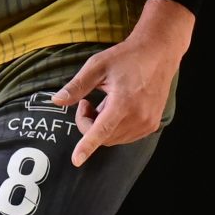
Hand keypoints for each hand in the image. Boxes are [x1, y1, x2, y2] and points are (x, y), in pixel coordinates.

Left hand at [51, 0, 193, 166]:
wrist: (158, 54)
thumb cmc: (126, 57)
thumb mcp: (96, 66)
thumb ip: (76, 86)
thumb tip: (56, 101)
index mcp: (123, 103)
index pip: (100, 131)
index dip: (86, 146)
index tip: (76, 160)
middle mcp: (138, 117)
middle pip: (103, 136)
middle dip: (87, 123)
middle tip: (85, 102)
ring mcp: (147, 123)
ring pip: (114, 138)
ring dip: (101, 127)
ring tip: (102, 102)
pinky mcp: (152, 124)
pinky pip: (126, 135)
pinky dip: (114, 127)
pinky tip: (114, 108)